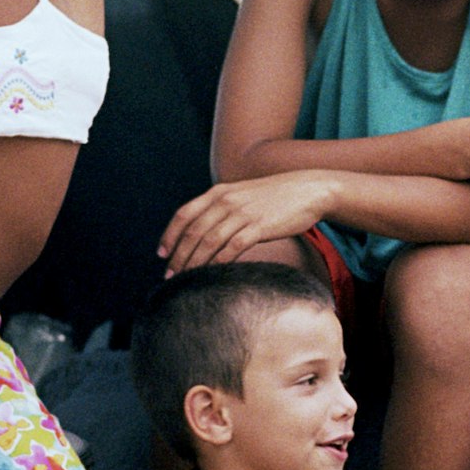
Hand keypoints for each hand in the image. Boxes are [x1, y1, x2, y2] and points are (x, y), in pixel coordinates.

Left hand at [160, 170, 338, 269]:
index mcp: (219, 192)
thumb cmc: (276, 197)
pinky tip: (212, 275)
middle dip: (178, 256)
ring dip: (194, 263)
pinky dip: (218, 264)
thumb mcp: (243, 195)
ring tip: (186, 279)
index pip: (184, 214)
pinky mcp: (258, 227)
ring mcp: (242, 213)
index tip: (161, 253)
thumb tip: (205, 230)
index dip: (169, 235)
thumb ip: (223, 208)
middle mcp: (226, 201)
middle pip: (193, 232)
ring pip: (208, 242)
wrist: (308, 189)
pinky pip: (231, 249)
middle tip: (170, 275)